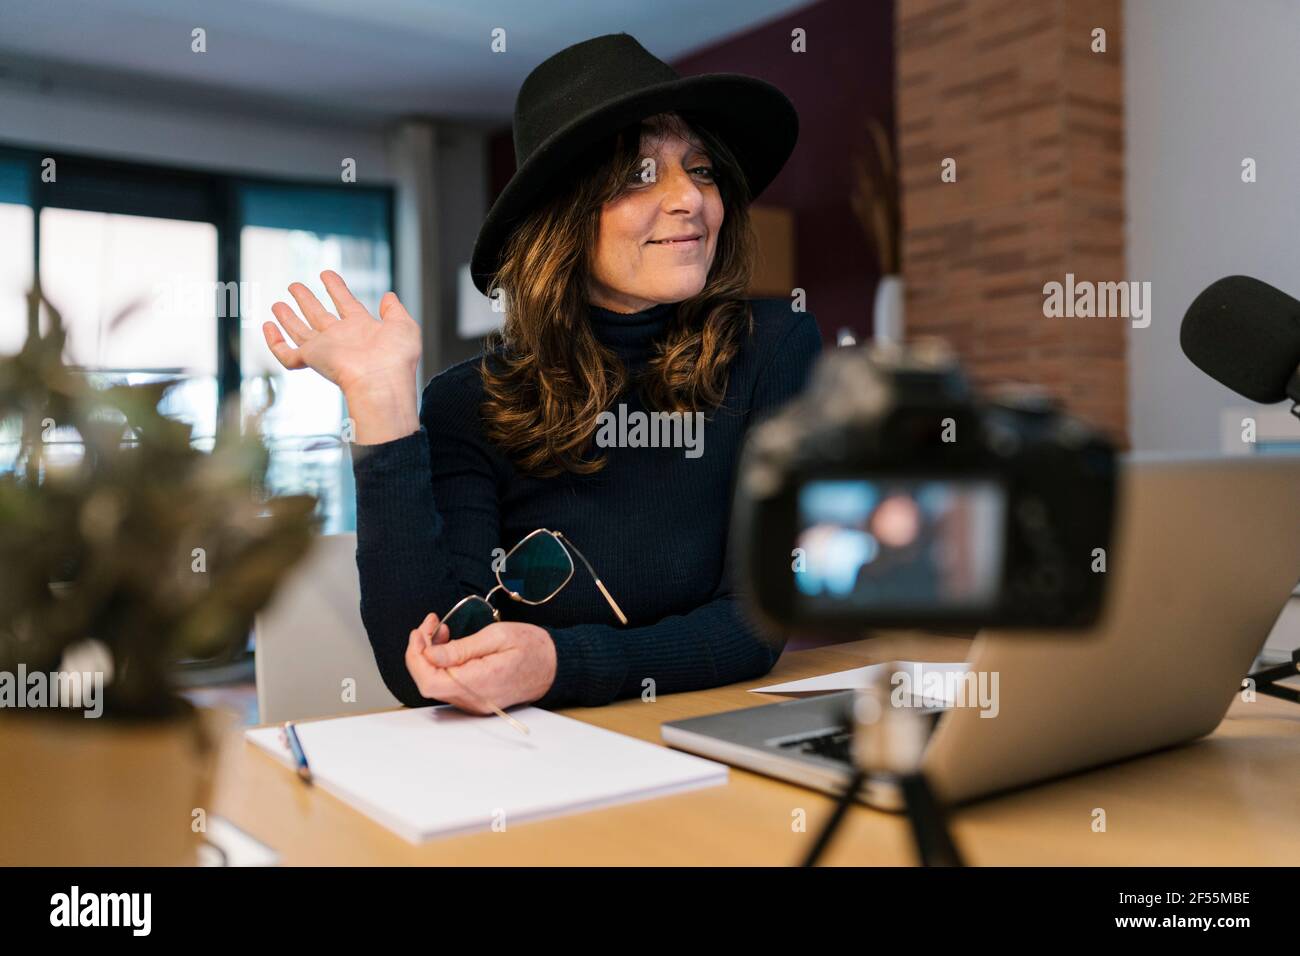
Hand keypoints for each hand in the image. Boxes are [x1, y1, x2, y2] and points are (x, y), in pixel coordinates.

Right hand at [262, 271, 420, 442]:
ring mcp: (325, 349)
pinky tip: (268, 326)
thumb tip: (389, 296)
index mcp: (362, 328)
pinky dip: (274, 342)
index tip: (326, 274)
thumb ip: (395, 310)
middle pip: (319, 315)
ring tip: (277, 303)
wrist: (383, 381)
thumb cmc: (397, 358)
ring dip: (288, 317)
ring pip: (300, 332)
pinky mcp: (312, 359)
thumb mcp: (404, 326)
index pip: (345, 303)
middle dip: (306, 300)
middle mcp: (341, 338)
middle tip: (294, 286)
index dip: (336, 287)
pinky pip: (287, 354)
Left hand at [404, 612, 557, 713]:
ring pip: (436, 683)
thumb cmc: (533, 647)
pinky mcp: (476, 700)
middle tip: (429, 626)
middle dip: (420, 651)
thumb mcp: (497, 636)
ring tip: (441, 630)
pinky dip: (442, 664)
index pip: (428, 680)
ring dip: (430, 656)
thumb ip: (460, 648)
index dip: (416, 656)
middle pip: (428, 682)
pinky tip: (450, 646)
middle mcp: (473, 699)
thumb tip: (429, 654)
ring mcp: (475, 703)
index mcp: (478, 683)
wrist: (557, 665)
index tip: (421, 631)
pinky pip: (449, 685)